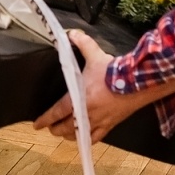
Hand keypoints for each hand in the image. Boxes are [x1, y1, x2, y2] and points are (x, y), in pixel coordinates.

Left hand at [34, 30, 154, 142]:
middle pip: (66, 127)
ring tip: (65, 133)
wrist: (137, 83)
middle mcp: (86, 113)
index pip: (57, 111)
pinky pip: (96, 138)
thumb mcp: (96, 55)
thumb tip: (72, 34)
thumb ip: (83, 44)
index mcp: (78, 97)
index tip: (37, 125)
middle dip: (56, 129)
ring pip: (79, 135)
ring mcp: (99, 121)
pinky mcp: (111, 125)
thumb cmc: (114, 71)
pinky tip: (85, 139)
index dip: (45, 119)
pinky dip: (88, 140)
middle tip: (51, 128)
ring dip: (69, 135)